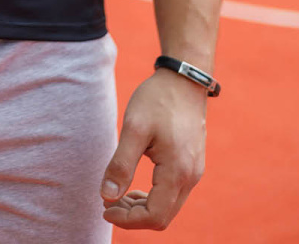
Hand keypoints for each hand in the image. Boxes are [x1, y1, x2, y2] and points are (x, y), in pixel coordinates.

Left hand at [100, 69, 206, 230]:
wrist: (184, 78)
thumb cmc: (158, 99)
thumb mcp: (134, 128)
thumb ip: (121, 164)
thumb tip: (107, 196)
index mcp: (177, 172)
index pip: (154, 216)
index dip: (128, 219)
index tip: (105, 208)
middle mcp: (191, 177)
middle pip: (162, 217)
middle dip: (133, 216)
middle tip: (107, 202)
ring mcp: (194, 171)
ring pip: (168, 207)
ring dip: (142, 208)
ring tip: (117, 195)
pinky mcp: (192, 164)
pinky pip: (173, 194)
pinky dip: (153, 197)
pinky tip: (134, 186)